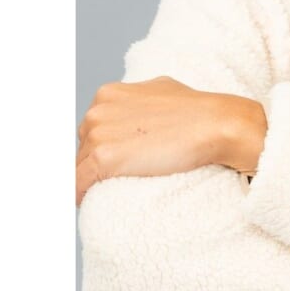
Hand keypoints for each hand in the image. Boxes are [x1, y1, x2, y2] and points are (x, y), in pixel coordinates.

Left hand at [76, 76, 266, 205]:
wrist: (212, 124)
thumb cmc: (194, 109)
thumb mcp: (160, 90)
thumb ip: (138, 99)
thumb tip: (135, 111)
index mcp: (109, 93)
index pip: (93, 125)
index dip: (105, 142)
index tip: (117, 156)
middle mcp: (98, 110)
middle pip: (84, 144)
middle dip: (96, 158)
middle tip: (120, 172)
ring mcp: (99, 134)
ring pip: (80, 165)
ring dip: (90, 178)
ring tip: (106, 189)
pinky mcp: (104, 158)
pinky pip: (78, 182)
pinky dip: (78, 193)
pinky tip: (84, 200)